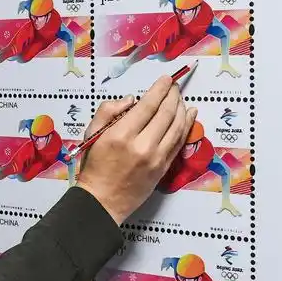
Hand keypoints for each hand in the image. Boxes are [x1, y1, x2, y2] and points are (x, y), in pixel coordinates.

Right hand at [75, 75, 195, 224]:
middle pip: (166, 113)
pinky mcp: (164, 168)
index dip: (160, 89)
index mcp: (121, 134)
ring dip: (182, 109)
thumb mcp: (91, 134)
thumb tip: (131, 100)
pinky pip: (179, 142)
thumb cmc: (94, 166)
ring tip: (181, 98)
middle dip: (173, 96)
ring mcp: (156, 158)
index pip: (148, 105)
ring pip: (177, 127)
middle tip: (175, 86)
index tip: (166, 79)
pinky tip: (190, 115)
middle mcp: (142, 145)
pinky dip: (186, 126)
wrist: (102, 201)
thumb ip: (108, 111)